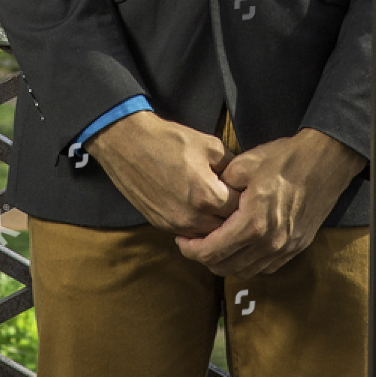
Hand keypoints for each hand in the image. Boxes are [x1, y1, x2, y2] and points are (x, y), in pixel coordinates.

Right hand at [86, 111, 239, 236]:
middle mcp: (192, 217)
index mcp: (207, 196)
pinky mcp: (161, 225)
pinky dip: (197, 226)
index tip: (247, 191)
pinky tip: (199, 210)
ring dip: (216, 224)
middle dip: (234, 216)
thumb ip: (231, 166)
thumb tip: (244, 178)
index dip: (246, 199)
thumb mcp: (209, 145)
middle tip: (236, 200)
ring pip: (207, 236)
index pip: (240, 210)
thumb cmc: (169, 140)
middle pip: (226, 228)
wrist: (128, 144)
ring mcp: (175, 224)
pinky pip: (188, 233)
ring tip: (218, 206)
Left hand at [175, 129, 365, 277]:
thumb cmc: (285, 160)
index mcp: (252, 223)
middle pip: (225, 267)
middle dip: (204, 259)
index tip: (181, 240)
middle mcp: (269, 243)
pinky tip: (240, 248)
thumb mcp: (244, 164)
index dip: (191, 250)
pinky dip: (247, 263)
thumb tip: (204, 195)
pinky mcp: (296, 247)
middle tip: (194, 243)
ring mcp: (284, 248)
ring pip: (245, 271)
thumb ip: (220, 185)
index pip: (212, 251)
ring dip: (225, 263)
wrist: (325, 162)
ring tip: (214, 246)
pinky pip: (264, 268)